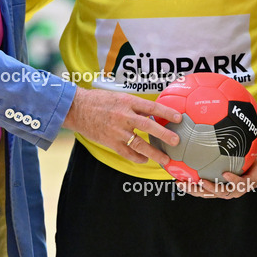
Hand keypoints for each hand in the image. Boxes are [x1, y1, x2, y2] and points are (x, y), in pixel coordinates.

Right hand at [62, 87, 180, 165]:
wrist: (77, 108)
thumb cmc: (99, 100)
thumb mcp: (118, 97)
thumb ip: (135, 105)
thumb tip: (154, 112)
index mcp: (127, 101)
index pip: (151, 106)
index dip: (166, 112)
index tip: (179, 117)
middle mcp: (124, 116)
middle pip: (148, 126)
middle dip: (164, 134)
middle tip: (176, 141)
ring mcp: (117, 130)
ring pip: (139, 143)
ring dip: (154, 152)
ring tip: (165, 159)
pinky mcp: (110, 141)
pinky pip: (126, 152)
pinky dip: (137, 157)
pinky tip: (144, 159)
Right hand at [178, 144, 256, 198]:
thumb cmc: (249, 159)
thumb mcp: (232, 152)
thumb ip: (219, 147)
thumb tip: (205, 131)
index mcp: (221, 183)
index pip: (202, 188)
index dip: (189, 187)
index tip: (176, 180)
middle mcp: (228, 188)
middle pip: (208, 194)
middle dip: (195, 190)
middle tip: (183, 183)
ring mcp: (238, 187)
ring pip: (222, 192)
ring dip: (211, 188)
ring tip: (201, 181)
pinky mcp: (249, 183)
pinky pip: (239, 182)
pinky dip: (232, 179)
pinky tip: (225, 173)